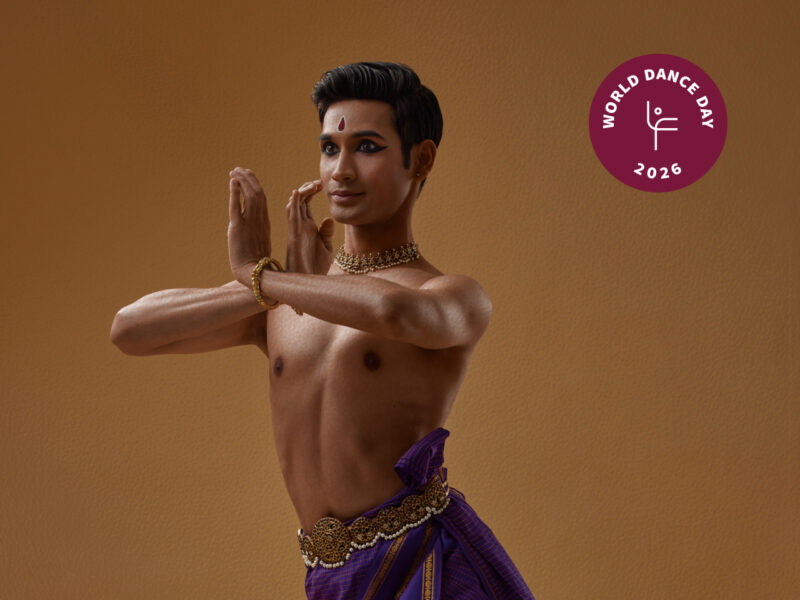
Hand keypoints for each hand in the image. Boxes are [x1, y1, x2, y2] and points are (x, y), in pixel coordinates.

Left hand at [227, 167, 271, 285]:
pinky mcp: (238, 228)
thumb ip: (256, 231)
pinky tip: (232, 181)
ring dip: (242, 180)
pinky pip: (237, 206)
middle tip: (239, 169)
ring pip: (249, 195)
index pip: (262, 198)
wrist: (255, 275)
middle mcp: (260, 220)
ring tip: (234, 171)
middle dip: (249, 178)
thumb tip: (253, 229)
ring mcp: (250, 223)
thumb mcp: (260, 243)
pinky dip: (235, 192)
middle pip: (258, 192)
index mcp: (265, 223)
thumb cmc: (258, 264)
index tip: (247, 176)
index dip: (255, 184)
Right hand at [285, 179, 334, 274]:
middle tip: (317, 182)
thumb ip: (326, 233)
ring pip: (293, 206)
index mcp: (307, 228)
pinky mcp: (294, 237)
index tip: (321, 184)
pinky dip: (294, 204)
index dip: (311, 191)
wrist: (309, 284)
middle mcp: (300, 227)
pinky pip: (292, 217)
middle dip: (306, 189)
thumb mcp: (326, 248)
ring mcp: (296, 231)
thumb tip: (329, 218)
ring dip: (300, 193)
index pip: (306, 204)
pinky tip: (297, 193)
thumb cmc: (316, 268)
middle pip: (299, 202)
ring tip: (310, 185)